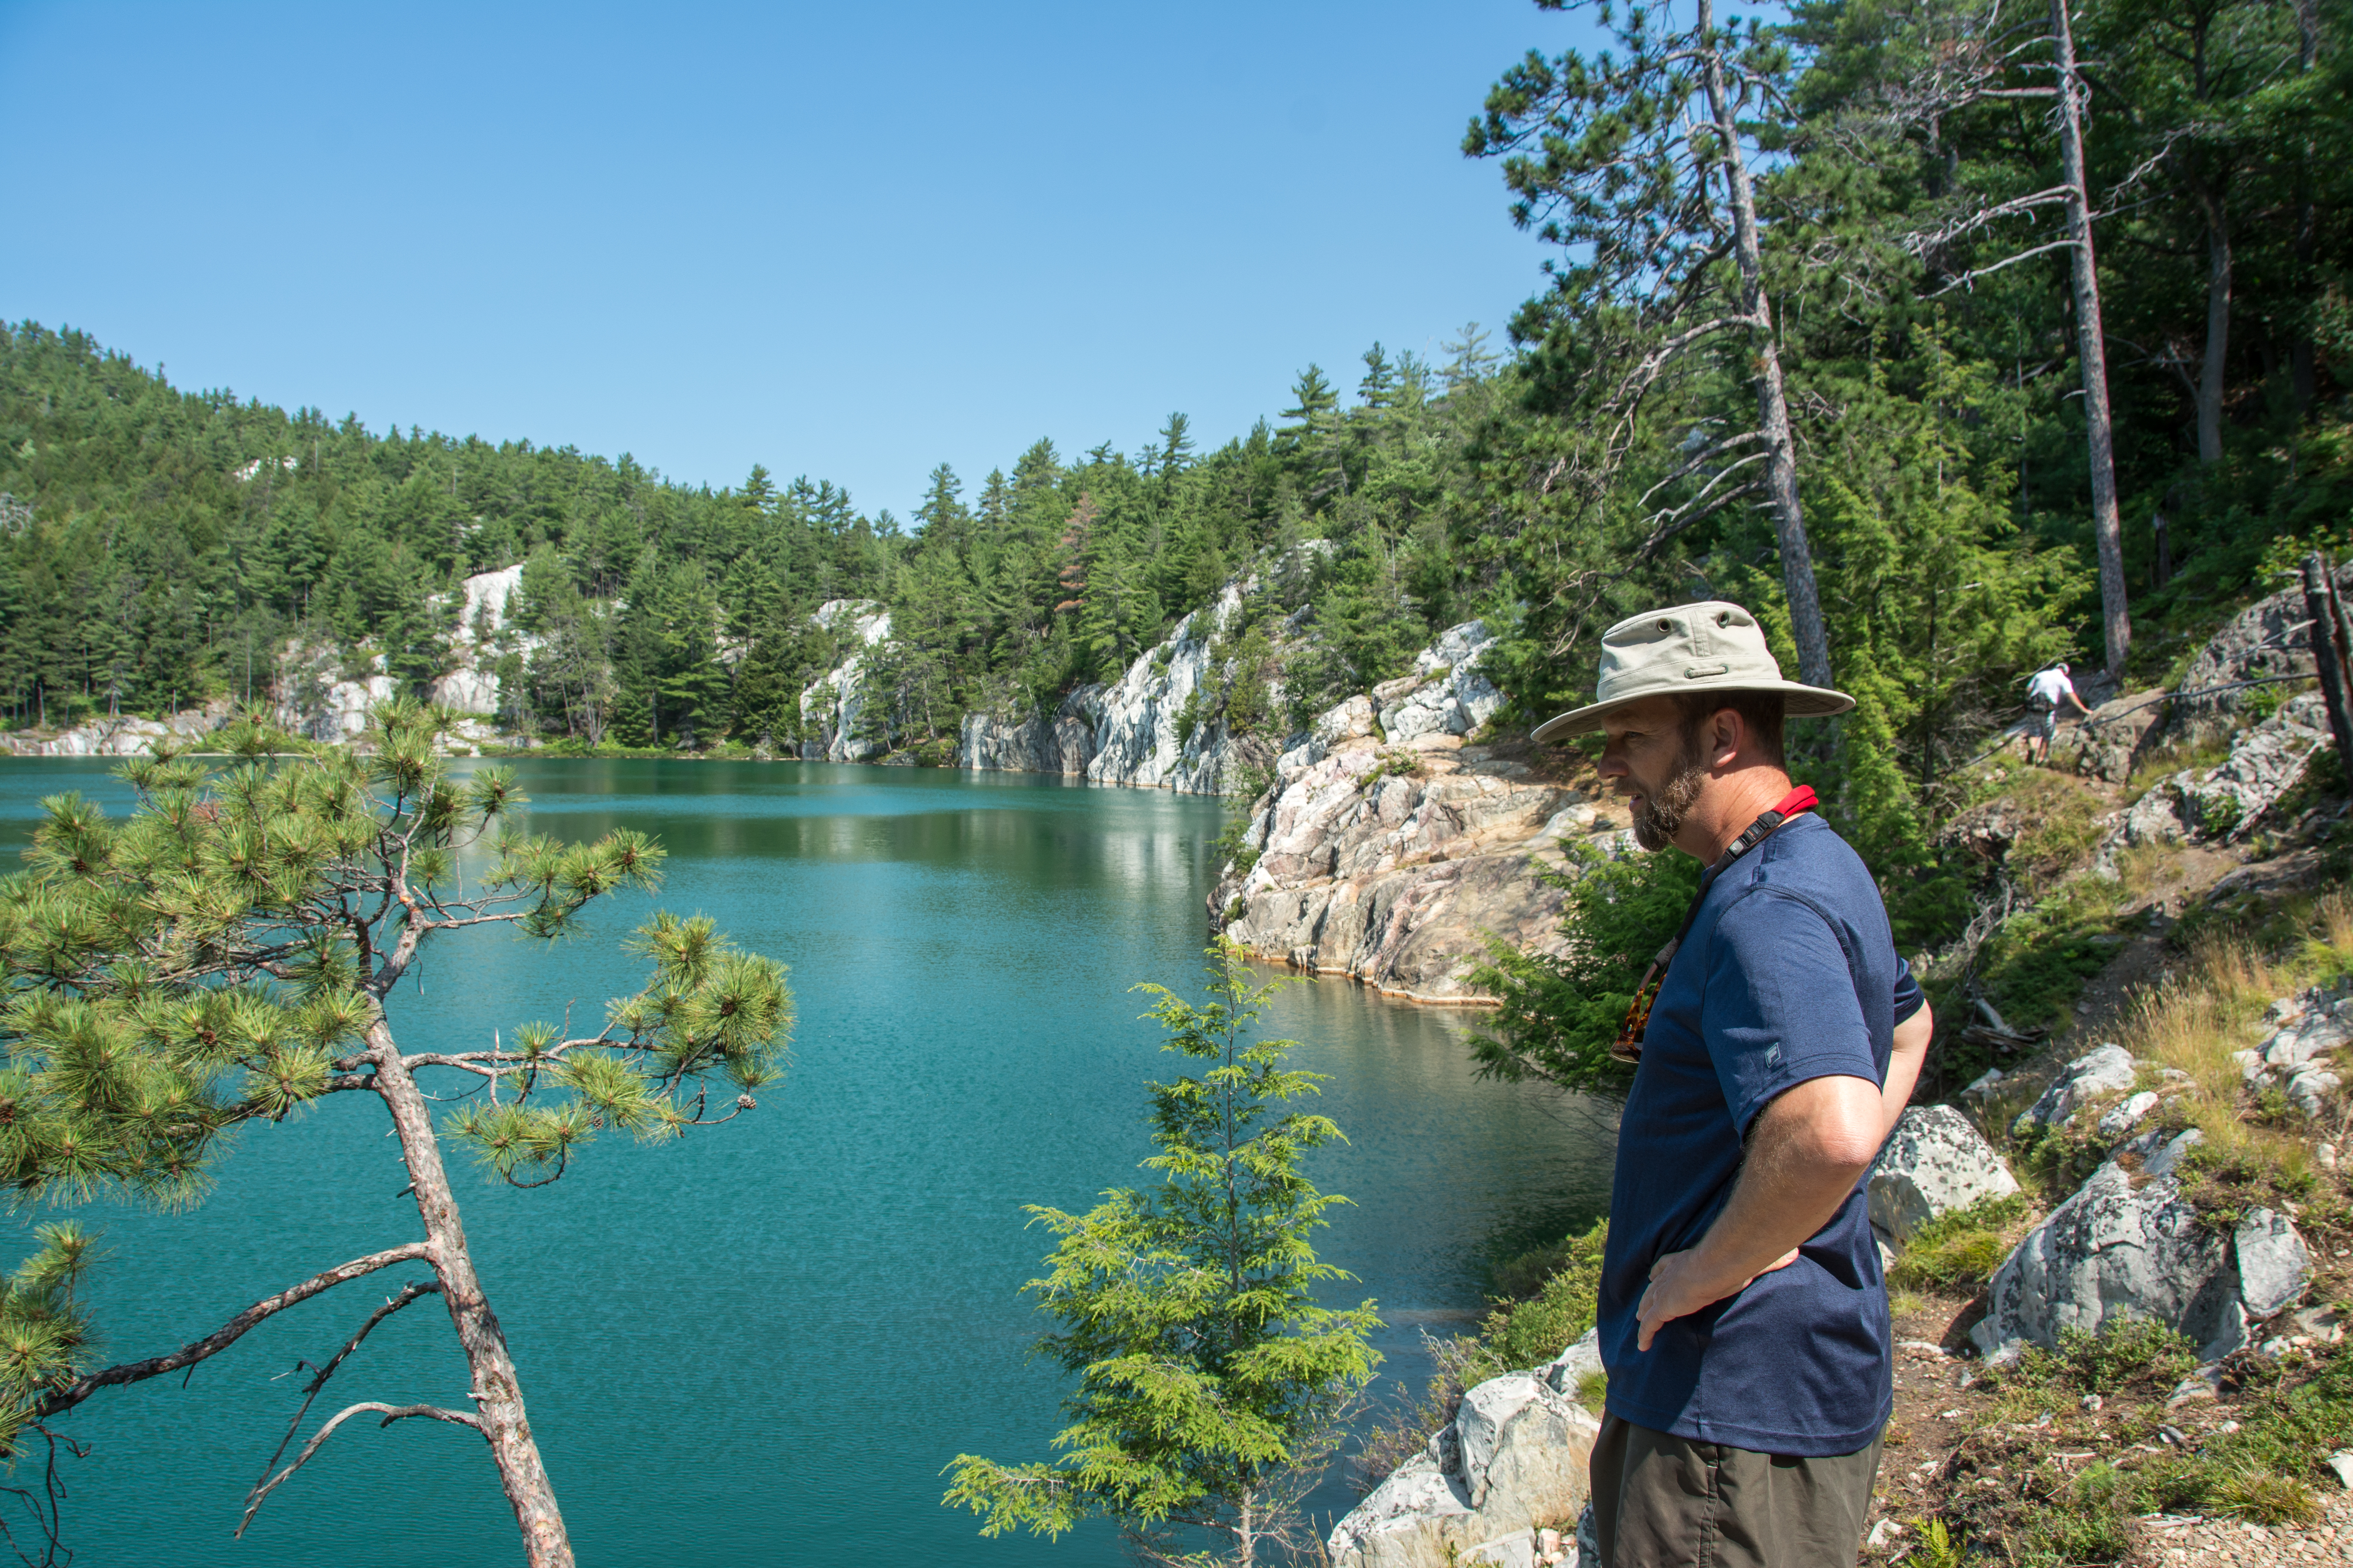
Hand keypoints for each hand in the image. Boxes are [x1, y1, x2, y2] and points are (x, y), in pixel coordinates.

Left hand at [1633, 1246, 1800, 1350]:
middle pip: (1655, 1285)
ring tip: (1640, 1321)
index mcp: (1687, 1261)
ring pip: (1648, 1303)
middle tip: (1644, 1303)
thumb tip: (1796, 1253)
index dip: (1662, 1270)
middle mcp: (1672, 1274)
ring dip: (1644, 1311)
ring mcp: (1665, 1291)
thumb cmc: (1733, 1260)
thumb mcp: (1750, 1260)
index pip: (1668, 1264)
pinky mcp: (1664, 1307)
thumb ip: (1771, 1259)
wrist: (1717, 1264)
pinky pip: (1650, 1324)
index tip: (1656, 1274)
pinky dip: (1644, 1334)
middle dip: (1650, 1293)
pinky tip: (1641, 1345)